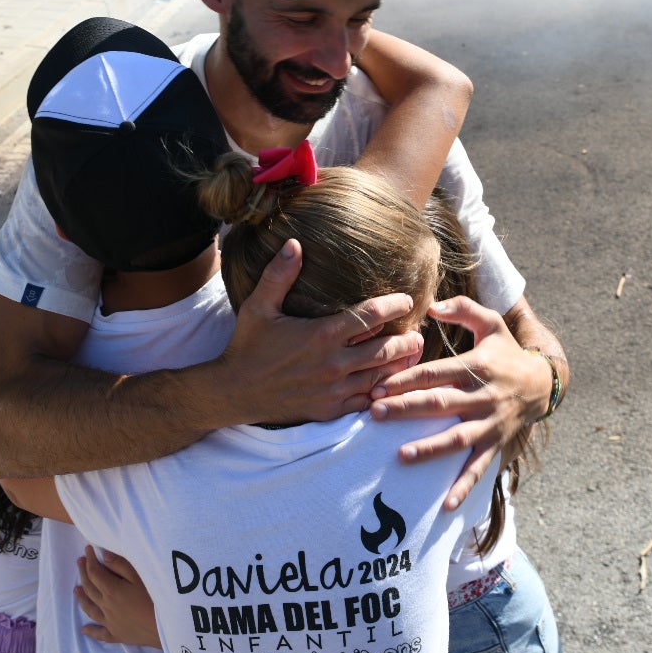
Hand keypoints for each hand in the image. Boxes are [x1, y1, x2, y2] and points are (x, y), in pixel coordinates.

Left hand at [76, 547, 159, 648]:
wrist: (165, 627)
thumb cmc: (155, 599)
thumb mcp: (141, 577)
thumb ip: (121, 566)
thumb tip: (104, 557)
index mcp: (112, 590)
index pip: (95, 572)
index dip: (89, 560)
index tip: (87, 549)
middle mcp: (106, 606)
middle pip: (89, 588)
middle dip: (83, 573)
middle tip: (80, 562)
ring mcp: (110, 622)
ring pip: (90, 609)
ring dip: (82, 598)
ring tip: (76, 590)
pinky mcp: (117, 635)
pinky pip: (100, 634)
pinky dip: (91, 631)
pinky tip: (84, 630)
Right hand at [217, 240, 422, 424]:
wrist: (234, 392)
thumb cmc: (247, 345)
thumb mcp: (259, 306)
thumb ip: (278, 275)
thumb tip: (294, 243)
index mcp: (322, 334)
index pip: (370, 316)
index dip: (393, 306)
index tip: (406, 300)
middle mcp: (334, 363)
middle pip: (385, 349)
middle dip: (406, 340)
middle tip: (417, 334)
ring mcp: (334, 389)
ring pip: (381, 377)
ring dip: (400, 366)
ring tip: (412, 356)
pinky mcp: (330, 409)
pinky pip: (366, 402)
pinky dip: (382, 392)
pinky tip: (390, 385)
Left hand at [369, 296, 548, 510]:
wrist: (543, 384)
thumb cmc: (506, 351)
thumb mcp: (491, 323)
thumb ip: (462, 309)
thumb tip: (431, 305)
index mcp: (476, 366)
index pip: (436, 373)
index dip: (406, 378)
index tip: (378, 385)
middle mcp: (482, 396)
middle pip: (440, 404)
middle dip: (406, 409)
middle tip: (375, 413)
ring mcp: (489, 423)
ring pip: (457, 438)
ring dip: (430, 448)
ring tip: (401, 456)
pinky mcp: (495, 443)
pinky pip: (479, 467)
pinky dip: (464, 486)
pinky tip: (446, 505)